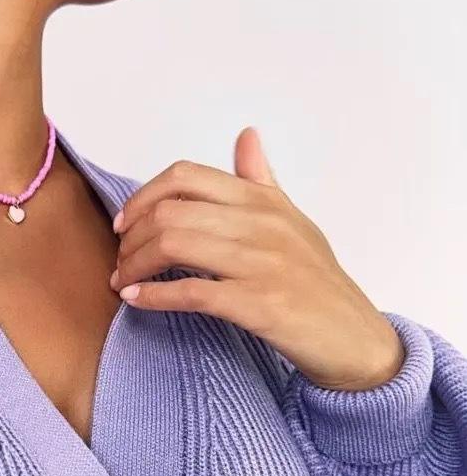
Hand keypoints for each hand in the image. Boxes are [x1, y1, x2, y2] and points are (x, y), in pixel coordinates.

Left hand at [109, 127, 404, 391]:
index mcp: (263, 201)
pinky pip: (191, 292)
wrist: (355, 339)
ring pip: (174, 245)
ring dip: (134, 264)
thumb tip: (246, 136)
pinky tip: (136, 301)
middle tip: (119, 259)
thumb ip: (261, 182)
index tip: (124, 223)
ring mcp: (261, 263)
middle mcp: (262, 224)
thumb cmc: (319, 284)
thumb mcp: (293, 222)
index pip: (186, 177)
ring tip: (122, 281)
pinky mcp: (259, 304)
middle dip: (131, 237)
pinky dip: (153, 296)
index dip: (143, 197)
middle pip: (171, 211)